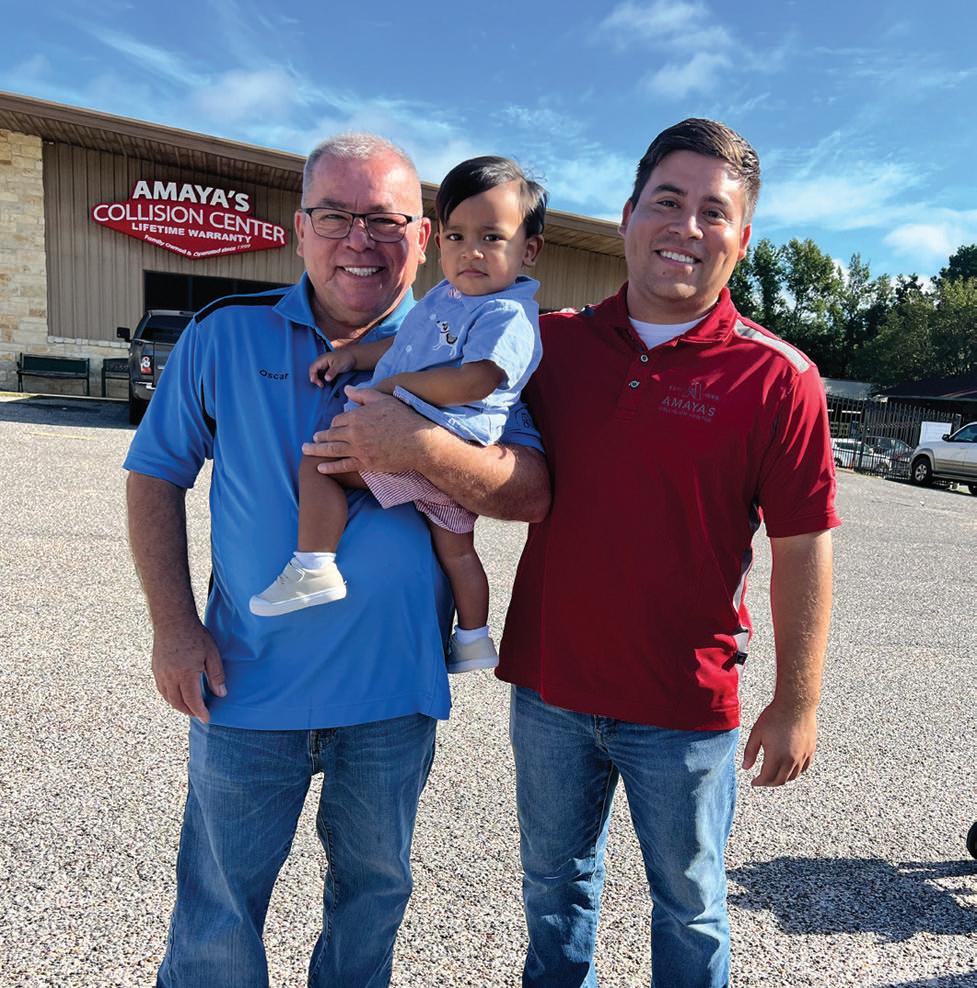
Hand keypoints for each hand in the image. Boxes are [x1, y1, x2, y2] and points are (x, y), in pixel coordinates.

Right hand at [151, 619, 225, 720]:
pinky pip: (161, 689)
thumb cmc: (195, 635)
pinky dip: (169, 697)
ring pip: (168, 698)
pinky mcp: (155, 668)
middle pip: (178, 703)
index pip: (192, 701)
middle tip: (199, 714)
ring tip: (190, 707)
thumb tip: (221, 694)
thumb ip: (216, 675)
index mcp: (186, 674)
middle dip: (189, 711)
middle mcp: (170, 677)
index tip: (207, 718)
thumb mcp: (212, 654)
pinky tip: (177, 696)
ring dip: (178, 706)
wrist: (173, 620)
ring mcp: (160, 673)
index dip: (200, 712)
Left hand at [303, 386, 432, 474]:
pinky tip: (320, 468)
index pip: (338, 420)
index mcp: (357, 416)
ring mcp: (358, 449)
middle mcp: (354, 433)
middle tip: (313, 438)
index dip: (334, 423)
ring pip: (332, 449)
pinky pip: (343, 465)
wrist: (417, 441)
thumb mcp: (383, 399)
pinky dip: (330, 467)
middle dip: (320, 436)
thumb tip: (347, 390)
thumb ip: (363, 394)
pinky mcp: (365, 463)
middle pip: (331, 434)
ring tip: (307, 450)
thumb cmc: (403, 417)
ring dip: (317, 450)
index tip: (333, 426)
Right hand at [309, 349, 355, 386]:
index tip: (317, 382)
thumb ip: (332, 371)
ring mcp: (324, 366)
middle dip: (315, 379)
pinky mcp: (327, 370)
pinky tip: (325, 384)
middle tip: (321, 385)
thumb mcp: (339, 365)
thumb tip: (326, 379)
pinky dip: (322, 379)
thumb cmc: (346, 359)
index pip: (313, 367)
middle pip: (313, 371)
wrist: (353, 358)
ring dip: (318, 380)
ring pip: (317, 374)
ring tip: (323, 385)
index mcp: (322, 359)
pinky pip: (321, 375)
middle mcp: (321, 362)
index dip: (313, 375)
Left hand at [741, 701, 816, 786]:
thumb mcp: (756, 733)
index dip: (759, 782)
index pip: (767, 778)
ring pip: (793, 776)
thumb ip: (750, 752)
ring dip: (783, 779)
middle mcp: (792, 760)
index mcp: (776, 757)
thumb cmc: (774, 716)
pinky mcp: (810, 750)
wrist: (796, 704)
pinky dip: (796, 772)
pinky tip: (790, 769)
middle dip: (770, 783)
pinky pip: (804, 768)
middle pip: (781, 780)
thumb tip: (745, 767)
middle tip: (763, 781)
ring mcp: (803, 756)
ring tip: (774, 776)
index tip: (754, 782)